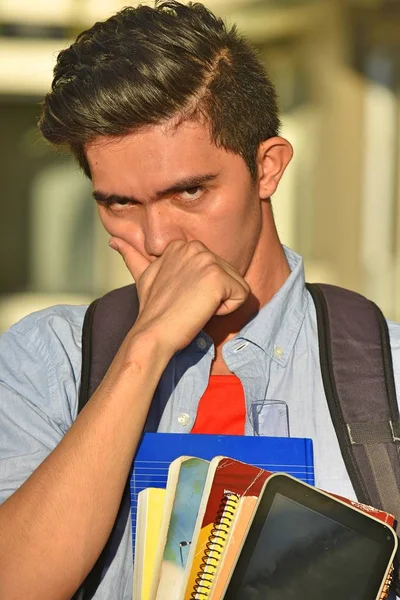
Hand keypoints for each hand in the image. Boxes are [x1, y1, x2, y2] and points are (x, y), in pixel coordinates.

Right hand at [109, 238, 249, 353]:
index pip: (214, 268)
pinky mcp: (218, 278)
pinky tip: (204, 311)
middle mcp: (195, 247)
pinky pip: (242, 296)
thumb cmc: (151, 310)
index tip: (182, 297)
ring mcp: (207, 261)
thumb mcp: (144, 277)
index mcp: (182, 245)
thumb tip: (113, 241)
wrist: (153, 333)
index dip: (201, 289)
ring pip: (237, 285)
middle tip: (189, 305)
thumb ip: (133, 257)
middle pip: (229, 275)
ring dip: (221, 303)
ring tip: (195, 307)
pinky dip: (228, 310)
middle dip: (214, 295)